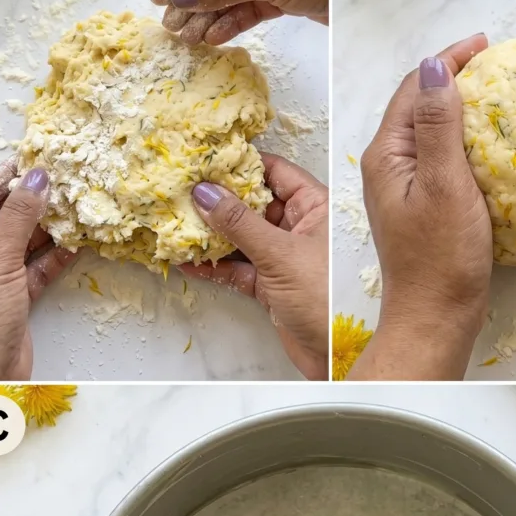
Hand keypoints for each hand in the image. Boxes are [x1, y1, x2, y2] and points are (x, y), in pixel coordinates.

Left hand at [0, 163, 76, 380]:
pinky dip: (56, 257)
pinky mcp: (14, 296)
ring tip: (76, 210)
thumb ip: (20, 216)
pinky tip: (75, 243)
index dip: (7, 176)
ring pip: (25, 242)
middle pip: (5, 216)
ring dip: (50, 229)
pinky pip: (37, 268)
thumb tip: (36, 179)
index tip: (36, 161)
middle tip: (65, 183)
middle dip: (34, 202)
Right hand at [182, 154, 327, 379]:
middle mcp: (301, 228)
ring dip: (212, 235)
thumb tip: (206, 193)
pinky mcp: (272, 285)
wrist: (338, 354)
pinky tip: (190, 261)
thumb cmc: (327, 298)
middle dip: (219, 201)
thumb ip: (239, 223)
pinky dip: (216, 266)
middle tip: (183, 191)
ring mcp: (285, 257)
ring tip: (177, 224)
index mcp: (315, 207)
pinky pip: (239, 268)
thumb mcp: (280, 254)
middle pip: (254, 204)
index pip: (275, 172)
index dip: (242, 165)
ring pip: (243, 237)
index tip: (207, 160)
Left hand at [349, 36, 492, 380]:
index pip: (413, 86)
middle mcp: (389, 165)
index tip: (486, 44)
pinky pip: (442, 157)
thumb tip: (436, 67)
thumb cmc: (440, 257)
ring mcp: (405, 186)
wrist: (436, 315)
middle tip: (498, 64)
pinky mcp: (423, 204)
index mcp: (387, 154)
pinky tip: (493, 142)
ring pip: (431, 130)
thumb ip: (437, 125)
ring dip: (460, 107)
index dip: (448, 60)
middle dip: (454, 77)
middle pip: (418, 104)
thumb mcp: (444, 184)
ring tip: (499, 93)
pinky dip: (465, 139)